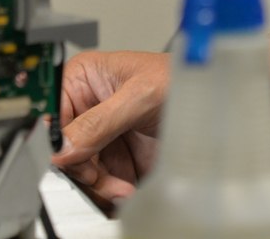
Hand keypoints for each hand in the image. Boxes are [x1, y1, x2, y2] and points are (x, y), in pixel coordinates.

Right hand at [52, 49, 169, 211]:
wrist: (216, 104)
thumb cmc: (183, 79)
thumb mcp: (140, 96)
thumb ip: (100, 122)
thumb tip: (64, 147)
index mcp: (84, 78)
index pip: (53, 113)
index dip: (57, 138)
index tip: (66, 158)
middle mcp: (89, 107)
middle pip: (64, 148)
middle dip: (82, 168)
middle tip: (99, 178)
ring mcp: (103, 133)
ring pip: (80, 170)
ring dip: (99, 185)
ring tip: (122, 188)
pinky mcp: (118, 156)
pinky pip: (101, 182)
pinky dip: (110, 191)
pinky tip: (127, 190)